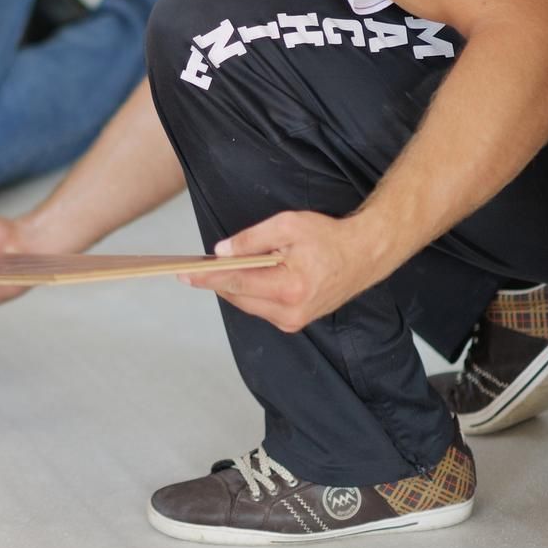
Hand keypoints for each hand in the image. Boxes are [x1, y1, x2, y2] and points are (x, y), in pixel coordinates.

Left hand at [182, 210, 381, 331]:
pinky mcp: (295, 322)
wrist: (363, 256)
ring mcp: (293, 321)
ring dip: (233, 286)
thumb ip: (251, 239)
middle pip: (238, 296)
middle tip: (196, 266)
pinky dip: (249, 292)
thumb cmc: (328, 237)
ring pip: (248, 304)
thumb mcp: (288, 226)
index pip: (237, 283)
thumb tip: (221, 252)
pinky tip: (246, 276)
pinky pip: (261, 307)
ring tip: (221, 267)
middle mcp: (290, 312)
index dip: (207, 277)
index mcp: (289, 287)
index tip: (184, 274)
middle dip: (217, 281)